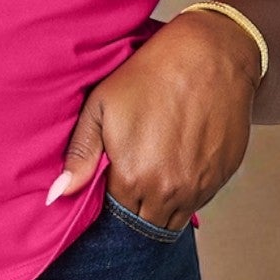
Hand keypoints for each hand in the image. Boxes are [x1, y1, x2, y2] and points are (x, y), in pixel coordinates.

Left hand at [47, 10, 261, 229]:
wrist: (210, 55)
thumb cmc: (151, 75)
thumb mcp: (101, 107)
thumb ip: (80, 155)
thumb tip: (56, 195)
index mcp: (132, 178)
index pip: (115, 216)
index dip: (109, 205)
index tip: (108, 188)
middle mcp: (168, 192)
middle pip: (145, 223)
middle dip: (134, 212)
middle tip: (129, 183)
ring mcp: (200, 187)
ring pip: (174, 219)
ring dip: (161, 207)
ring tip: (153, 173)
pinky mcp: (223, 176)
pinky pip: (200, 200)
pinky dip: (187, 192)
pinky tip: (178, 164)